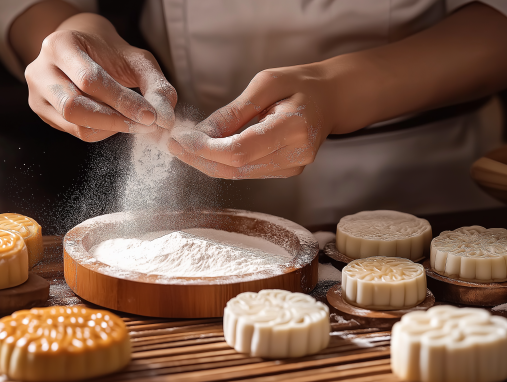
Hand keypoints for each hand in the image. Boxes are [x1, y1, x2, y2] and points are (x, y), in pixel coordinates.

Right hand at [25, 13, 176, 141]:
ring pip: (73, 123)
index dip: (121, 101)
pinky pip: (75, 131)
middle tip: (145, 125)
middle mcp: (40, 69)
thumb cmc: (110, 54)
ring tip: (134, 122)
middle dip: (114, 119)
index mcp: (59, 45)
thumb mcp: (136, 58)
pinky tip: (116, 121)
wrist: (83, 50)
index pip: (89, 80)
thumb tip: (166, 116)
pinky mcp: (42, 112)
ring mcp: (37, 93)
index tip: (150, 115)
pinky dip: (101, 130)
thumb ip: (154, 83)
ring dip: (109, 127)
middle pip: (74, 106)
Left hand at [167, 64, 348, 178]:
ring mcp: (293, 167)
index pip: (240, 150)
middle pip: (236, 168)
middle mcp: (296, 155)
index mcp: (294, 128)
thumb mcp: (266, 84)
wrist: (333, 98)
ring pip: (239, 174)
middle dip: (200, 159)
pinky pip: (247, 171)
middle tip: (173, 145)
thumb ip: (234, 112)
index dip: (206, 149)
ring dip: (207, 162)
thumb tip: (201, 133)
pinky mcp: (287, 171)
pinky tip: (206, 150)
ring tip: (183, 146)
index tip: (180, 139)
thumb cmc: (301, 83)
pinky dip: (223, 163)